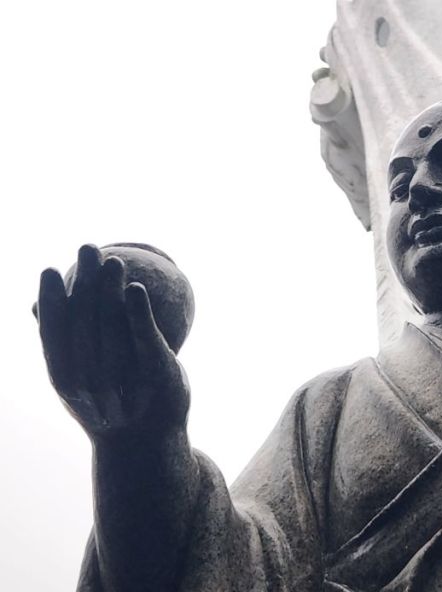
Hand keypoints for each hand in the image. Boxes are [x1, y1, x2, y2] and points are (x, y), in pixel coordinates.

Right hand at [34, 244, 189, 440]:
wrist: (146, 444)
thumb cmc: (109, 403)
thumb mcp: (79, 375)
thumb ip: (59, 341)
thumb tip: (36, 304)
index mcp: (67, 378)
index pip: (54, 335)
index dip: (51, 302)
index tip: (48, 269)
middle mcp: (91, 380)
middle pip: (85, 323)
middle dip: (85, 281)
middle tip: (87, 248)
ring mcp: (124, 377)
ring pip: (113, 327)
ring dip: (111, 291)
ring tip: (113, 259)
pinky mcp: (155, 371)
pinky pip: (145, 338)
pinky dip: (140, 312)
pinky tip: (136, 287)